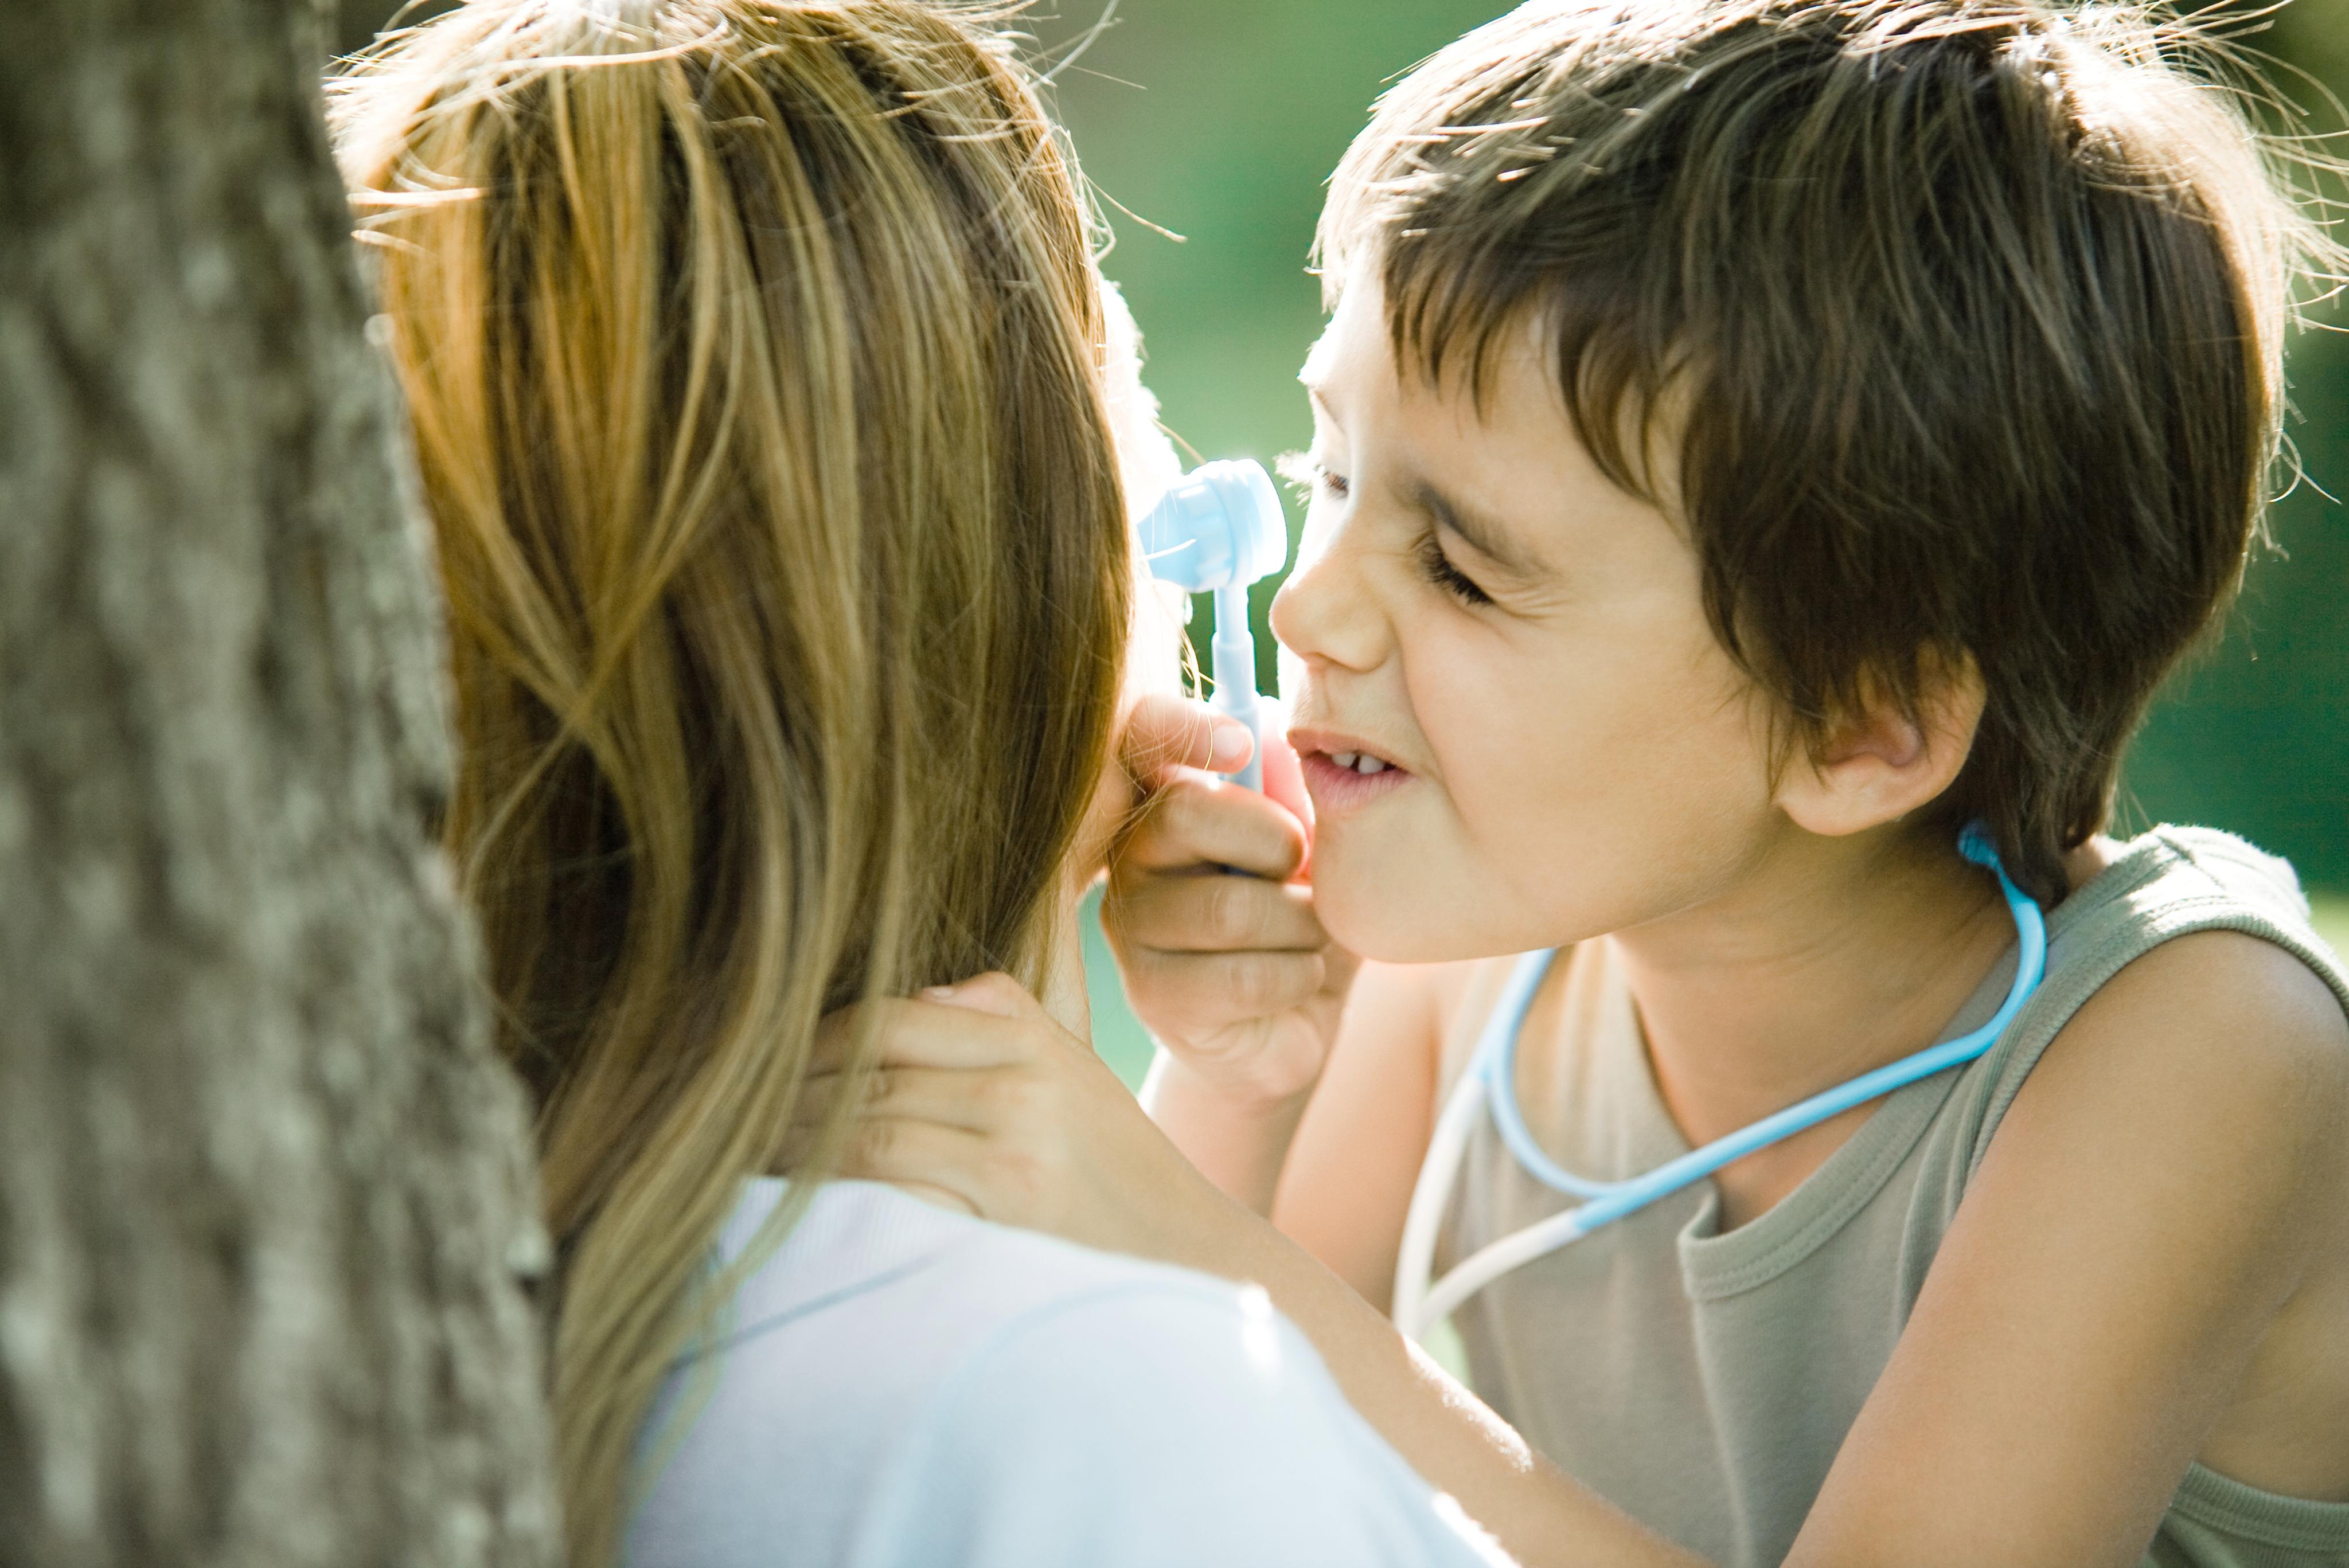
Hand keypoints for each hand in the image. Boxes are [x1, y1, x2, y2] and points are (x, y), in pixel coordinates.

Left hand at [791, 973, 1234, 1264]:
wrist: (1193, 1258)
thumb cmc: (1120, 1175)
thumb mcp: (1078, 1076)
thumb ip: (1008, 1018)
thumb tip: (923, 990)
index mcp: (1033, 1041)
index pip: (893, 1016)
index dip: (819, 1039)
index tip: (772, 1065)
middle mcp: (1023, 1081)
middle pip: (870, 1071)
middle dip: (790, 1095)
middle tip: (734, 1116)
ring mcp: (1015, 1143)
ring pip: (867, 1127)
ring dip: (796, 1147)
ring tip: (750, 1163)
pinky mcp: (1007, 1205)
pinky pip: (893, 1182)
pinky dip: (836, 1191)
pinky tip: (801, 1204)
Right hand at [1105, 707, 1361, 1110]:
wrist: (1293, 1025)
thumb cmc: (1302, 917)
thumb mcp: (1314, 843)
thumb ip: (1293, 788)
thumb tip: (1275, 730)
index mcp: (1166, 799)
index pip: (1142, 735)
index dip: (1182, 726)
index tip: (1243, 747)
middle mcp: (1129, 855)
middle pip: (1185, 813)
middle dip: (1276, 841)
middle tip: (1304, 872)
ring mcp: (1132, 928)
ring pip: (1228, 906)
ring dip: (1301, 922)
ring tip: (1314, 934)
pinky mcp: (1155, 995)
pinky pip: (1245, 975)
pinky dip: (1298, 975)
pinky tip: (1300, 978)